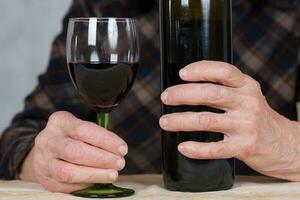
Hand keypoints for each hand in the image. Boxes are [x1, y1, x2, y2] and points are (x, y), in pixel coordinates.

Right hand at [20, 111, 127, 192]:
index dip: (105, 140)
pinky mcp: (45, 180)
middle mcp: (47, 140)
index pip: (83, 130)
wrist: (46, 152)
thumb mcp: (81, 128)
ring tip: (113, 174)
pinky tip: (98, 180)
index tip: (122, 148)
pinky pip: (66, 185)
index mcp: (59, 122)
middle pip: (74, 151)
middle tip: (120, 163)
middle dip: (101, 158)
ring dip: (95, 174)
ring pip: (68, 171)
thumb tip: (118, 150)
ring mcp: (43, 161)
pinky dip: (85, 184)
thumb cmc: (72, 137)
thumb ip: (96, 135)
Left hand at [160, 60, 299, 180]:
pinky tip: (183, 147)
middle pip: (210, 94)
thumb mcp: (248, 96)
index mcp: (247, 86)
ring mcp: (246, 126)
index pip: (223, 71)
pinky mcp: (244, 147)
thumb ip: (225, 89)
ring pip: (206, 120)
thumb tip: (188, 87)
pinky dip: (196, 148)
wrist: (285, 144)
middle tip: (166, 97)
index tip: (182, 74)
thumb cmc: (258, 118)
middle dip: (182, 94)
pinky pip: (215, 148)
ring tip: (165, 122)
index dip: (200, 69)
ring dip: (180, 120)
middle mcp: (247, 103)